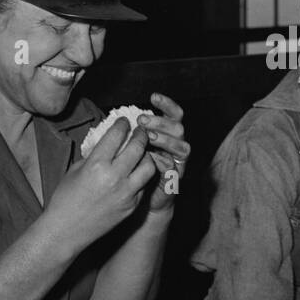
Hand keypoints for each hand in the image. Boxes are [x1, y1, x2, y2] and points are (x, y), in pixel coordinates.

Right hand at [43, 117, 155, 253]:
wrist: (66, 231)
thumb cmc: (65, 199)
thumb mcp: (75, 170)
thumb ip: (94, 155)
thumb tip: (108, 143)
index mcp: (96, 165)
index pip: (116, 135)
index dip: (122, 124)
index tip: (124, 121)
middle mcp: (114, 177)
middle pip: (137, 147)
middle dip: (140, 135)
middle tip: (140, 131)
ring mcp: (126, 193)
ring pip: (149, 166)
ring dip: (146, 156)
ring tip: (142, 153)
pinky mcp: (132, 206)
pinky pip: (143, 185)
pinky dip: (142, 176)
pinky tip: (136, 173)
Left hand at [137, 93, 189, 212]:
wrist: (139, 202)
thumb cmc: (130, 172)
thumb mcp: (128, 150)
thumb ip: (128, 136)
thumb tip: (116, 121)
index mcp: (165, 136)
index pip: (172, 115)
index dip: (166, 104)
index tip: (153, 96)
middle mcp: (174, 147)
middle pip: (178, 127)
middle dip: (161, 122)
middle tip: (142, 120)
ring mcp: (177, 163)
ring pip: (183, 146)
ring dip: (166, 140)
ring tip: (150, 137)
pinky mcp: (175, 180)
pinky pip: (176, 169)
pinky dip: (167, 163)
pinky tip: (154, 159)